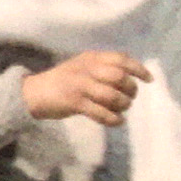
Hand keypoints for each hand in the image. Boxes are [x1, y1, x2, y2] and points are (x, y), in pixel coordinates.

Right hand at [24, 50, 144, 125]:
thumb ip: (102, 67)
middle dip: (131, 90)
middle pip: (120, 77)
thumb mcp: (81, 66)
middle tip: (129, 98)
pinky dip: (113, 119)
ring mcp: (80, 85)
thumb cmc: (61, 81)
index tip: (148, 80)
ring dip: (123, 105)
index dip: (138, 69)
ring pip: (113, 96)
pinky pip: (101, 112)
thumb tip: (130, 76)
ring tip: (121, 110)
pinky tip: (117, 121)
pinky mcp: (74, 102)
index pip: (121, 59)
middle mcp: (86, 69)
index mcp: (90, 58)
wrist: (32, 93)